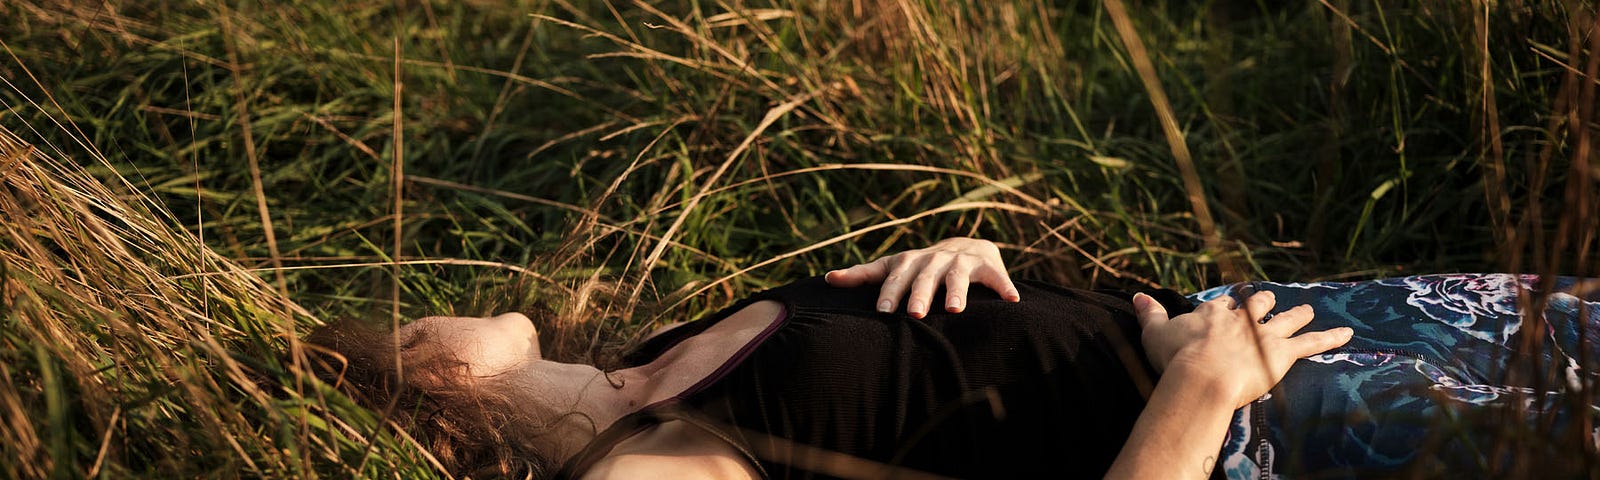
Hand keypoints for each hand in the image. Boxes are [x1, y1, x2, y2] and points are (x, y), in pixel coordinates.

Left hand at [825, 237, 1019, 317]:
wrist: (967, 248)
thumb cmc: (923, 267)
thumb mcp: (894, 267)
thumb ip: (865, 274)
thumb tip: (827, 279)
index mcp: (911, 261)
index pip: (897, 276)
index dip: (890, 293)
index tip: (882, 312)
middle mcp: (935, 258)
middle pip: (925, 277)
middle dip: (920, 294)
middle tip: (914, 315)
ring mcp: (962, 261)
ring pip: (958, 275)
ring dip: (958, 291)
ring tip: (956, 310)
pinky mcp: (988, 266)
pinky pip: (997, 277)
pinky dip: (1004, 287)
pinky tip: (1012, 301)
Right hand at [1132, 290, 1351, 408]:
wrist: (1201, 377)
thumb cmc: (1174, 359)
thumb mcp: (1154, 333)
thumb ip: (1149, 313)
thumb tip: (1137, 295)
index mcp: (1211, 314)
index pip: (1221, 306)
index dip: (1226, 308)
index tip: (1228, 308)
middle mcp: (1241, 319)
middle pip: (1256, 304)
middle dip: (1264, 302)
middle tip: (1270, 299)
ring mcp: (1264, 333)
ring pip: (1286, 319)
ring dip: (1297, 313)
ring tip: (1307, 308)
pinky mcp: (1283, 352)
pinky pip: (1313, 343)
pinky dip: (1331, 337)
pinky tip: (1348, 334)